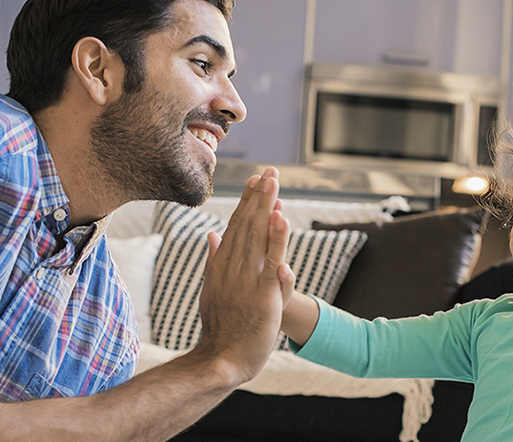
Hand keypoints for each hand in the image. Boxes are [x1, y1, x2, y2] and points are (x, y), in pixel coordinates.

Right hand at [194, 167, 290, 383]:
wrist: (222, 359)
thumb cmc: (220, 325)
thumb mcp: (213, 287)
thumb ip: (214, 259)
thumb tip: (212, 233)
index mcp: (222, 264)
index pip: (236, 226)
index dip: (247, 202)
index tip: (255, 180)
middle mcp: (232, 267)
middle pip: (248, 225)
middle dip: (259, 197)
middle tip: (269, 172)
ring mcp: (247, 280)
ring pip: (258, 237)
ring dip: (267, 208)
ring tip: (274, 184)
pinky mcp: (262, 295)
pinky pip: (272, 263)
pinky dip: (277, 241)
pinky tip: (282, 220)